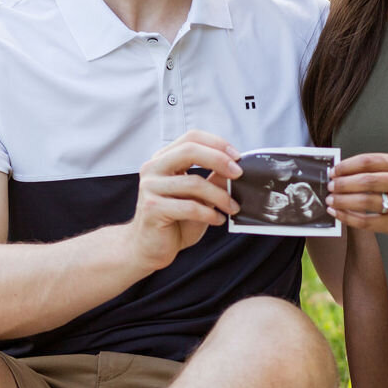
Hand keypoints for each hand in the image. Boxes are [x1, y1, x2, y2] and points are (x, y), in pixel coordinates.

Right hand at [130, 130, 241, 272]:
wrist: (149, 249)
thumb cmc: (175, 221)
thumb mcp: (199, 197)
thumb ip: (213, 180)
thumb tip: (236, 168)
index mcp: (163, 159)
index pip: (191, 138)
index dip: (217, 143)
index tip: (237, 156)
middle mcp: (153, 168)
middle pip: (189, 150)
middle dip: (219, 160)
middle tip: (238, 174)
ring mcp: (150, 187)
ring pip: (194, 182)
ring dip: (220, 196)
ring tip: (233, 207)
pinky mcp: (152, 208)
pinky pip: (189, 207)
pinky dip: (209, 214)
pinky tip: (218, 220)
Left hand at [327, 153, 387, 245]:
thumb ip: (379, 167)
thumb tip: (344, 170)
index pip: (369, 161)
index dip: (347, 165)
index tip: (334, 170)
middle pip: (366, 181)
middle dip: (343, 183)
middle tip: (330, 185)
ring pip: (365, 201)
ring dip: (342, 200)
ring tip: (330, 199)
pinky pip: (367, 222)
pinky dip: (349, 217)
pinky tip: (338, 214)